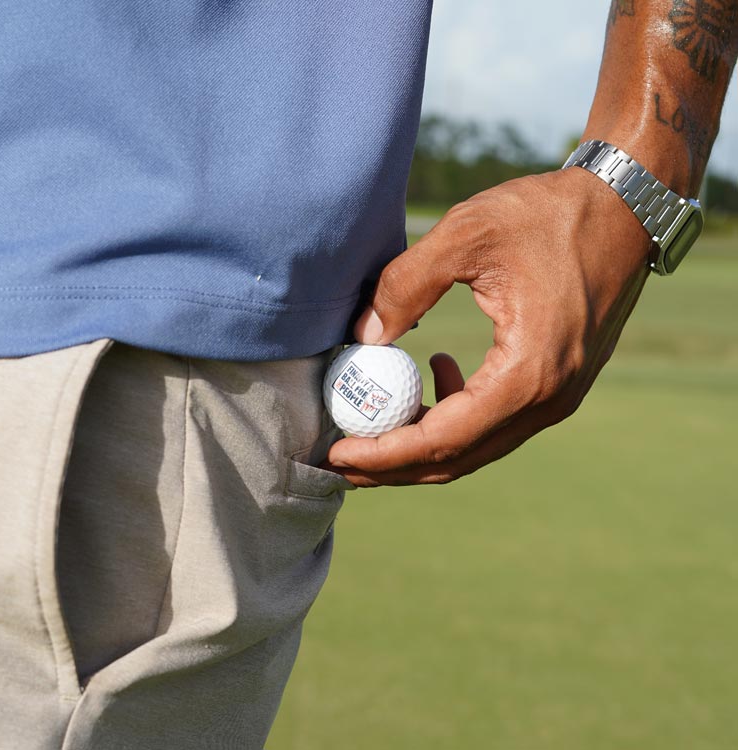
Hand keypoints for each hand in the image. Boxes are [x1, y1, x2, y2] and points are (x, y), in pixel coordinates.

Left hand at [326, 168, 651, 486]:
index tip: (337, 453)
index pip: (443, 439)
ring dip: (420, 443)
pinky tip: (435, 370)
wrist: (625, 208)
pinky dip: (455, 414)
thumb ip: (405, 286)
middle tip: (341, 459)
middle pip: (457, 459)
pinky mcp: (556, 384)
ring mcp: (557, 397)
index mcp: (528, 373)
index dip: (384, 453)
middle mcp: (548, 400)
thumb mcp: (467, 233)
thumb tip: (362, 337)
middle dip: (393, 464)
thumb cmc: (549, 215)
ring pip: (475, 445)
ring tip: (372, 427)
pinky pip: (495, 419)